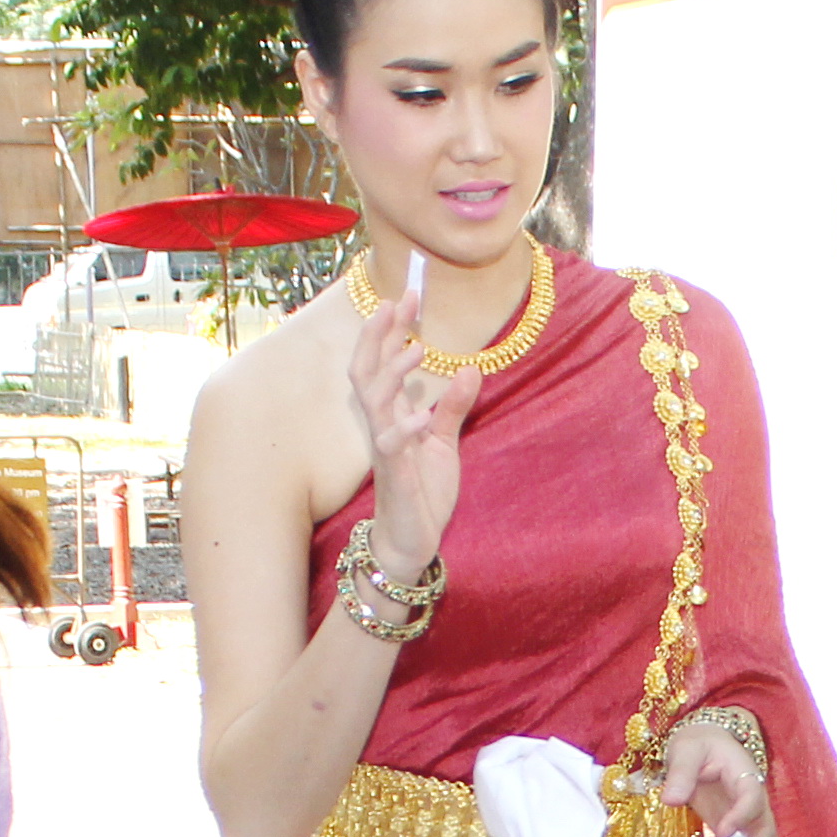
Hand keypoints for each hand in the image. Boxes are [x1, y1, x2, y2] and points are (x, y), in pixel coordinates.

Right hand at [344, 292, 474, 569]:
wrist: (412, 541)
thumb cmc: (423, 492)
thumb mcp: (444, 443)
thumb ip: (452, 408)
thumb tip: (468, 368)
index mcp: (394, 415)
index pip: (384, 362)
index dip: (392, 329)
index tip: (408, 295)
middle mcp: (383, 426)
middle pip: (368, 371)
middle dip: (381, 336)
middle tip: (400, 302)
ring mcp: (386, 450)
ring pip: (373, 403)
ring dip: (392, 374)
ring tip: (417, 349)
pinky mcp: (395, 477)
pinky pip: (392, 448)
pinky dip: (405, 429)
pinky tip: (422, 415)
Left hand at [654, 714, 771, 836]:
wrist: (704, 747)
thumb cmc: (699, 743)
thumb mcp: (687, 749)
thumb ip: (681, 772)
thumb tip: (671, 800)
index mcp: (745, 776)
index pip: (753, 799)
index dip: (741, 817)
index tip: (721, 833)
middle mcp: (753, 803)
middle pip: (764, 833)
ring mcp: (744, 821)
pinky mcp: (732, 834)